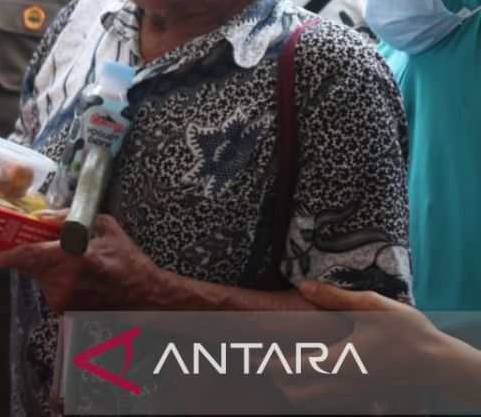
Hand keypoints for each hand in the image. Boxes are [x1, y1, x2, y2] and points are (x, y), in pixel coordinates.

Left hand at [0, 214, 164, 311]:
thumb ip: (69, 219)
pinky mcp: (66, 310)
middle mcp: (63, 282)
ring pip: (38, 277)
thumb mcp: (104, 227)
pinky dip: (53, 278)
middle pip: (28, 266)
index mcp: (72, 258)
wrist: (145, 297)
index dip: (3, 256)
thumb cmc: (127, 260)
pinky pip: (49, 288)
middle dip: (22, 255)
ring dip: (43, 266)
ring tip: (68, 260)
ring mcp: (63, 299)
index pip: (27, 257)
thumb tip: (41, 217)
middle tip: (25, 242)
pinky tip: (74, 275)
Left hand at [270, 280, 455, 408]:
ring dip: (290, 387)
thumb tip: (305, 285)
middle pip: (293, 393)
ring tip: (282, 364)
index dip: (262, 362)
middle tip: (262, 356)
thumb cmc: (409, 334)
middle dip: (273, 378)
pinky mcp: (361, 397)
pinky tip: (310, 371)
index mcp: (338, 362)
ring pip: (308, 402)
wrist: (441, 365)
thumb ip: (336, 298)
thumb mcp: (373, 307)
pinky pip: (325, 402)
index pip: (288, 369)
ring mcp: (352, 394)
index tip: (245, 351)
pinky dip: (309, 391)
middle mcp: (341, 384)